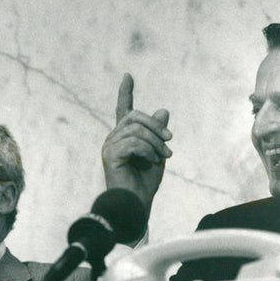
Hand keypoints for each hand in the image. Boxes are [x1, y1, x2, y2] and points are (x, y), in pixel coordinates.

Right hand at [102, 73, 171, 214]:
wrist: (136, 205)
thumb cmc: (145, 183)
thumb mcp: (158, 153)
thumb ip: (159, 134)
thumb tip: (163, 110)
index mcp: (124, 136)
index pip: (124, 109)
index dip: (125, 92)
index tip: (127, 76)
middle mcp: (113, 138)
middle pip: (135, 116)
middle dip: (156, 126)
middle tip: (170, 142)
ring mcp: (109, 146)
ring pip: (136, 129)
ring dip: (155, 142)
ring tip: (163, 157)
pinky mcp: (110, 155)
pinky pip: (134, 142)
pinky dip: (148, 151)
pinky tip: (152, 161)